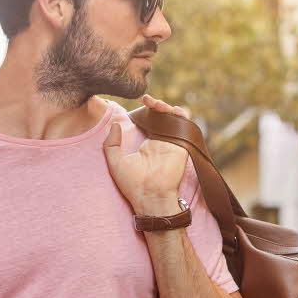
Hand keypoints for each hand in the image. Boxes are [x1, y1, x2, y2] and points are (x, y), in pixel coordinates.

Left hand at [103, 95, 190, 214]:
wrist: (150, 197)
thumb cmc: (132, 184)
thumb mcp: (115, 162)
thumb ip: (111, 143)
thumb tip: (114, 125)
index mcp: (148, 145)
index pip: (149, 121)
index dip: (146, 110)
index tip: (141, 101)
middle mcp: (162, 143)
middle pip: (162, 117)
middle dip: (156, 105)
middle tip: (147, 100)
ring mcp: (172, 144)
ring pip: (174, 119)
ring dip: (167, 108)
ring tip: (157, 104)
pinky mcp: (182, 146)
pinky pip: (186, 128)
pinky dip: (182, 116)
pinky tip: (172, 110)